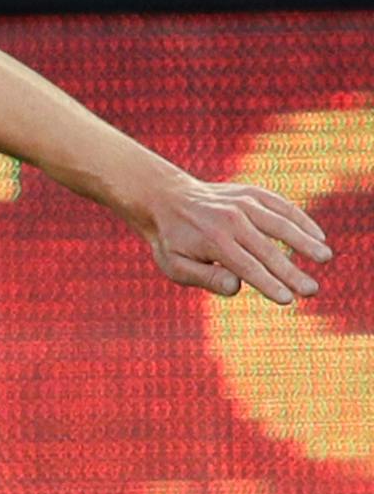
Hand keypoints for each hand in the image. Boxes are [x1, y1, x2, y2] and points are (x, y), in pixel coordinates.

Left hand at [138, 176, 330, 303]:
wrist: (168, 200)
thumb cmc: (173, 241)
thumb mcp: (175, 266)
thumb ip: (205, 277)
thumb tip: (236, 287)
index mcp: (213, 241)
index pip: (247, 267)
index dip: (268, 284)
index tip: (288, 299)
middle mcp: (232, 219)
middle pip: (268, 250)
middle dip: (292, 272)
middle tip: (312, 291)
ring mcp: (244, 203)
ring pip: (281, 224)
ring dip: (305, 241)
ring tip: (325, 258)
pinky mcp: (253, 194)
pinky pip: (282, 206)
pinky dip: (301, 220)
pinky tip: (318, 236)